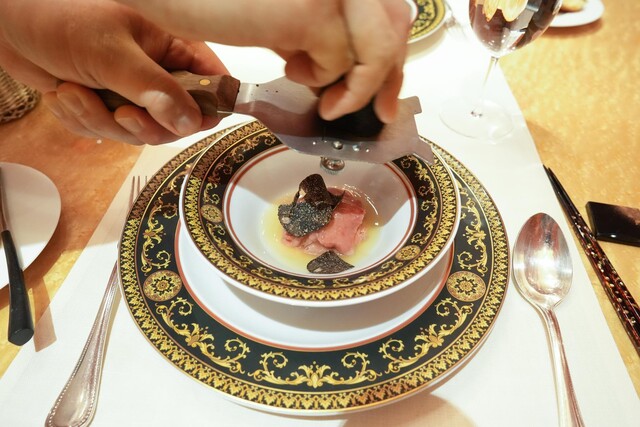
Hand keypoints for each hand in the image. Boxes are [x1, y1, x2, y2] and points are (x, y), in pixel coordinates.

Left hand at [0, 0, 227, 144]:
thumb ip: (154, 89)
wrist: (6, 21)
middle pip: (175, 121)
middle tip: (119, 113)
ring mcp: (130, 91)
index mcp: (172, 47)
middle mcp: (157, 72)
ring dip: (100, 120)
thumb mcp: (111, 53)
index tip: (182, 121)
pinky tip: (64, 94)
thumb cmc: (59, 17)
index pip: (212, 84)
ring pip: (137, 132)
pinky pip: (106, 133)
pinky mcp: (103, 105)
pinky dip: (81, 120)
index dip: (205, 108)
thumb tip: (190, 121)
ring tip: (73, 91)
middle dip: (140, 124)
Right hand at [117, 0, 412, 122]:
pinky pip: (341, 64)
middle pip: (395, 24)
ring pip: (377, 49)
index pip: (390, 9)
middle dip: (388, 75)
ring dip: (356, 87)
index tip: (388, 90)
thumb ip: (319, 26)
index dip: (395, 52)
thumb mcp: (281, 11)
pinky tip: (291, 72)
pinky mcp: (309, 12)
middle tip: (379, 109)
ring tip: (325, 98)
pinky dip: (322, 82)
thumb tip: (348, 63)